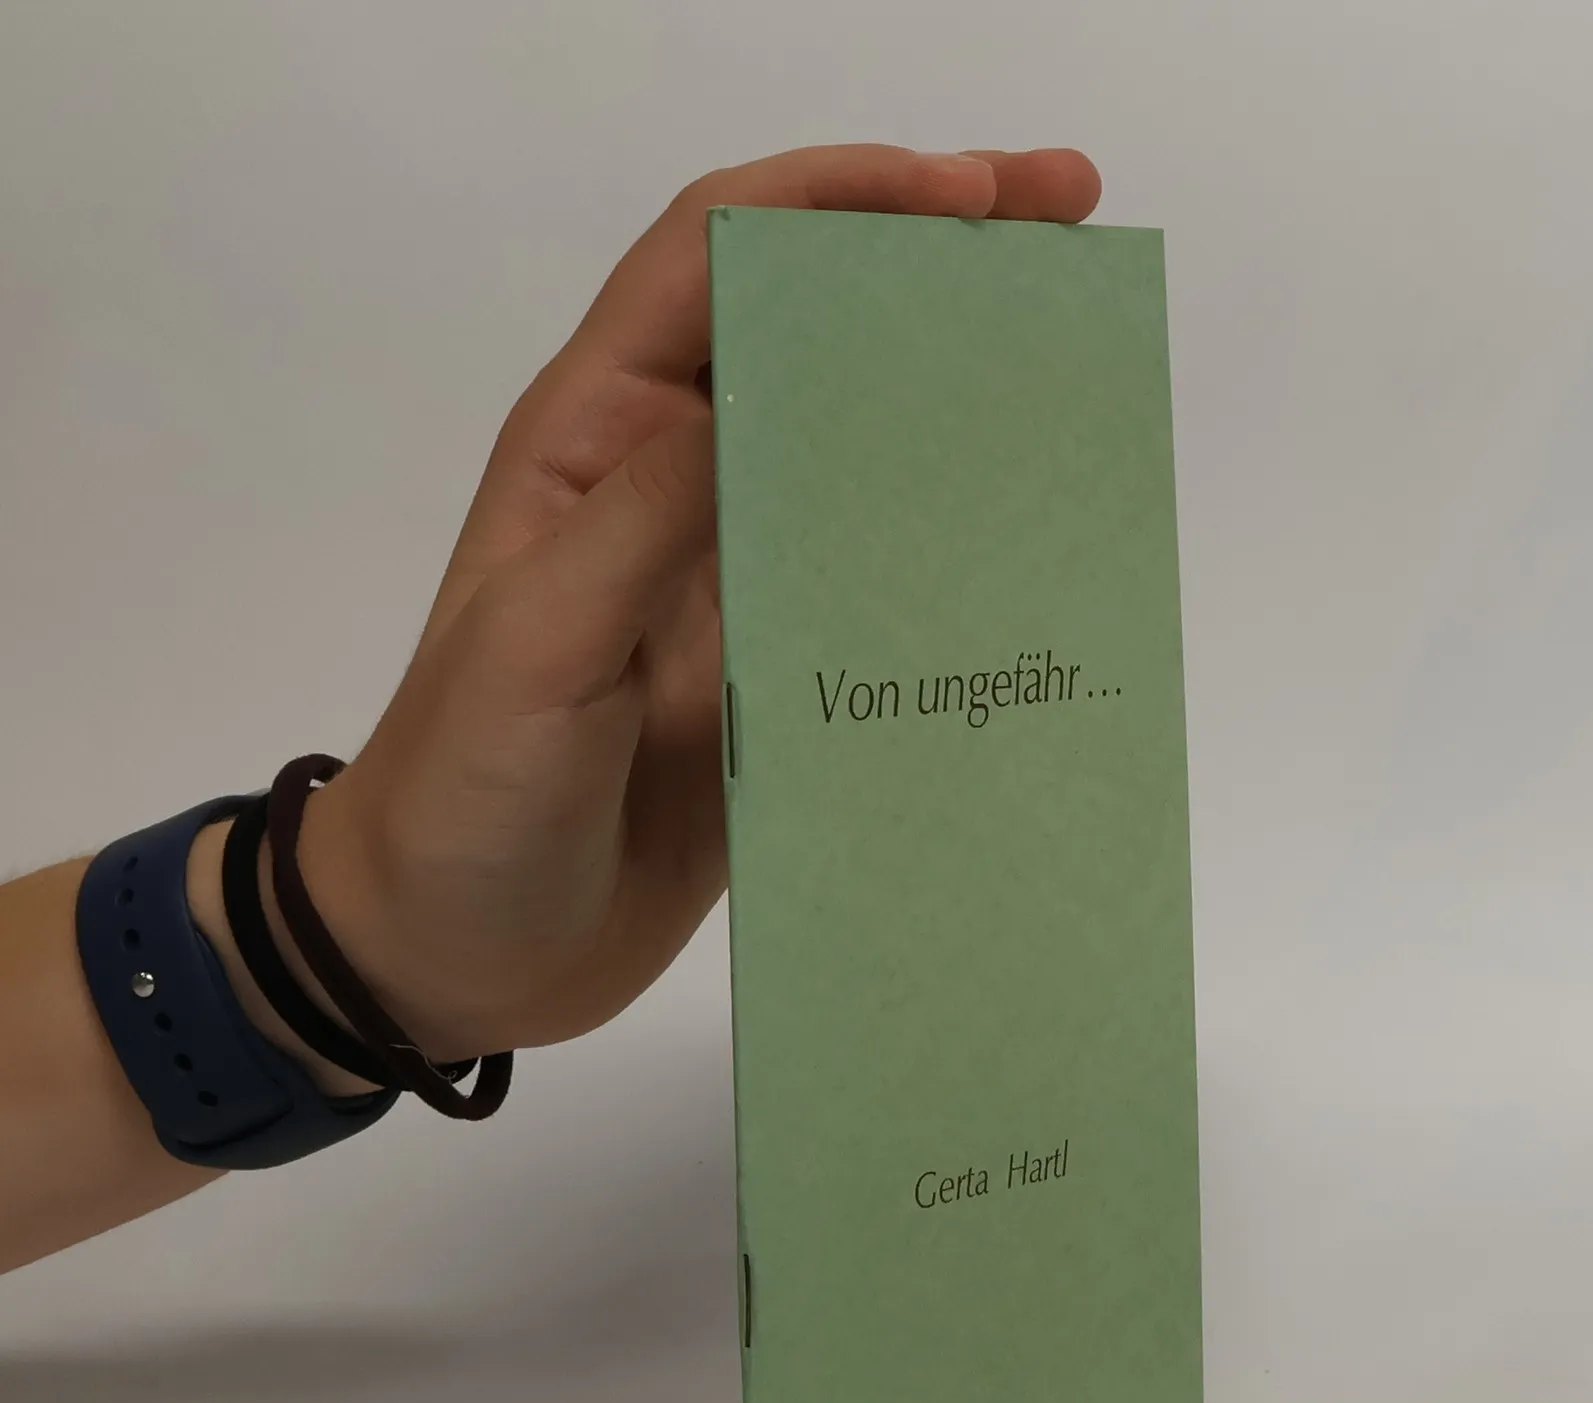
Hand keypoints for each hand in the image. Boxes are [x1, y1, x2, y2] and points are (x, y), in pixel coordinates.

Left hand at [240, 144, 1101, 1067]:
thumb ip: (647, 521)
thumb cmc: (460, 796)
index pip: (717, 262)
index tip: (975, 198)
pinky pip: (875, 590)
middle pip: (812, 338)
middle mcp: (671, 493)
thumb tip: (782, 389)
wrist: (448, 952)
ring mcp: (730, 587)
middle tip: (1072, 233)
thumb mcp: (537, 648)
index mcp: (595, 446)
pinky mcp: (776, 681)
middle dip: (934, 274)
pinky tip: (1033, 558)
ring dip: (962, 409)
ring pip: (861, 458)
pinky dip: (954, 556)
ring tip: (1082, 378)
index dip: (840, 201)